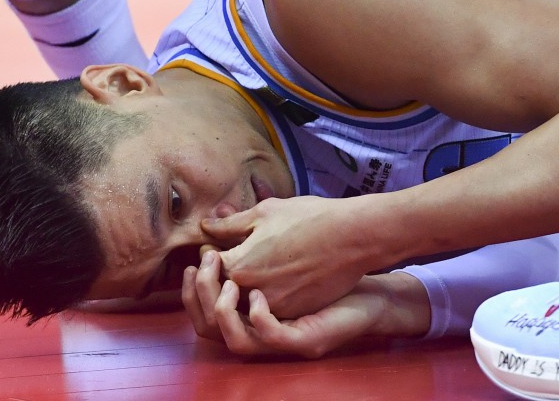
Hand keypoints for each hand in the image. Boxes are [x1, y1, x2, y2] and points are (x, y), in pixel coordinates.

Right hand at [182, 251, 424, 357]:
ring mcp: (281, 337)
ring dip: (220, 312)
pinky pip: (269, 337)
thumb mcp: (280, 245)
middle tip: (196, 273)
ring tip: (223, 283)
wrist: (369, 279)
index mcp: (253, 308)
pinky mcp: (301, 340)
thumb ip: (246, 236)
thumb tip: (213, 219)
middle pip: (211, 325)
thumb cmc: (328, 261)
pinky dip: (257, 320)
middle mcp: (262, 329)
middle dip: (198, 301)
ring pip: (232, 337)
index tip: (189, 265)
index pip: (207, 308)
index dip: (193, 291)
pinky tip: (256, 297)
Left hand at [201, 196, 377, 318]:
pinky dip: (265, 298)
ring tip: (253, 268)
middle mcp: (252, 292)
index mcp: (240, 266)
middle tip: (227, 258)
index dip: (207, 254)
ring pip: (244, 305)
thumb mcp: (265, 212)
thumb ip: (230, 224)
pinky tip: (275, 277)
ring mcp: (275, 307)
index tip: (215, 244)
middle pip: (221, 293)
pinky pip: (270, 310)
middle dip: (218, 276)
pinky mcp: (295, 313)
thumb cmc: (309, 218)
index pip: (208, 267)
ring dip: (241, 290)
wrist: (352, 237)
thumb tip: (206, 226)